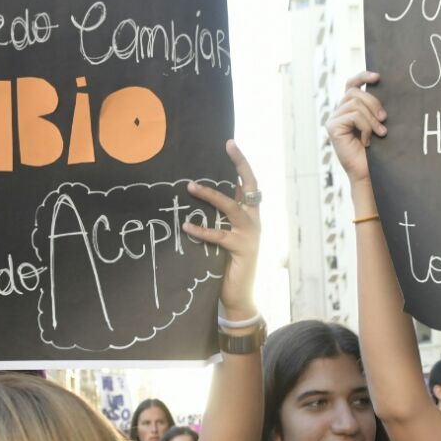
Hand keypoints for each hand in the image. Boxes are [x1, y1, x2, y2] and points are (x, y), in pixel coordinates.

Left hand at [183, 140, 260, 320]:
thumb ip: (223, 219)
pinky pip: (219, 236)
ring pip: (231, 207)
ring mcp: (250, 235)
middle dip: (239, 164)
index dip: (241, 163)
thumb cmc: (229, 267)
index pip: (249, 184)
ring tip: (191, 187)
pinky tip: (186, 227)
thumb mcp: (227, 237)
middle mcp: (254, 222)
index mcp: (251, 216)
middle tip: (227, 145)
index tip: (230, 143)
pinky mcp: (241, 250)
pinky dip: (201, 230)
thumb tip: (207, 196)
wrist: (240, 298)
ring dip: (211, 195)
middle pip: (250, 186)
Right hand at [326, 70, 387, 186]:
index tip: (378, 77)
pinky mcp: (332, 127)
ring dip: (371, 119)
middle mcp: (339, 112)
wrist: (369, 173)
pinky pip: (353, 116)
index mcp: (350, 108)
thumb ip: (374, 107)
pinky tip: (367, 141)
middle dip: (373, 103)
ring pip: (355, 104)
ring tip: (380, 134)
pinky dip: (365, 127)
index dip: (363, 77)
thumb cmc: (376, 150)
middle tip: (384, 120)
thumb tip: (381, 86)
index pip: (351, 85)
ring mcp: (334, 119)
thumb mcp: (377, 123)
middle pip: (354, 92)